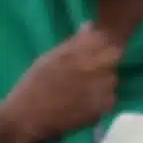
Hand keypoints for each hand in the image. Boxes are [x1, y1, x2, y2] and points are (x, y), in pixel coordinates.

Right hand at [0, 28, 123, 142]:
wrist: (27, 117)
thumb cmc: (34, 85)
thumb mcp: (50, 58)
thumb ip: (73, 43)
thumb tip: (89, 25)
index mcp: (77, 50)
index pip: (104, 38)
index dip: (101, 45)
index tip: (95, 52)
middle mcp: (92, 65)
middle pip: (114, 56)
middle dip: (106, 62)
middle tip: (90, 74)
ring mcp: (100, 86)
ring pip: (112, 78)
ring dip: (103, 83)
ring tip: (83, 91)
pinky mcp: (102, 106)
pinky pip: (110, 98)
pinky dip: (101, 101)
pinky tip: (84, 105)